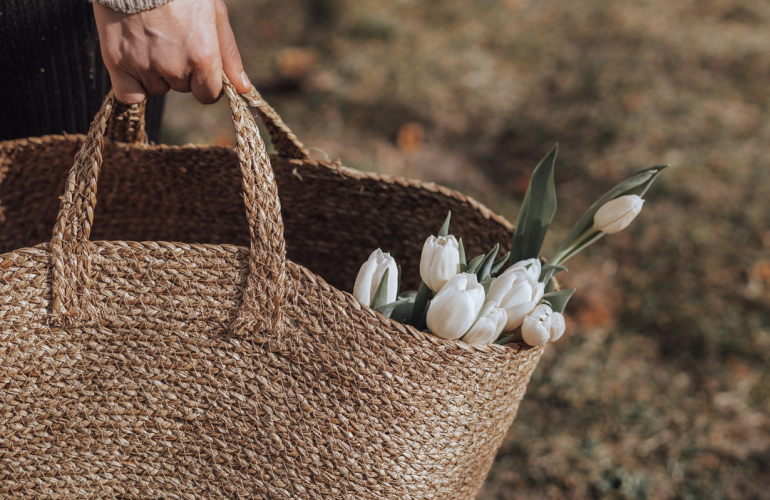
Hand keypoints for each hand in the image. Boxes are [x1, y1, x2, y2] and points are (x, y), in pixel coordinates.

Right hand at [93, 0, 250, 104]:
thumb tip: (243, 89)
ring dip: (155, 73)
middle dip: (180, 71)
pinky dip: (133, 87)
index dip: (205, 83)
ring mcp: (144, 66)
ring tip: (149, 39)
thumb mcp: (214, 15)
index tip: (198, 67)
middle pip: (182, 88)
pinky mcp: (117, 63)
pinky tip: (133, 65)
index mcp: (203, 57)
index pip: (208, 95)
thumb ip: (229, 55)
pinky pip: (130, 96)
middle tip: (170, 38)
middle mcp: (175, 66)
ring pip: (156, 88)